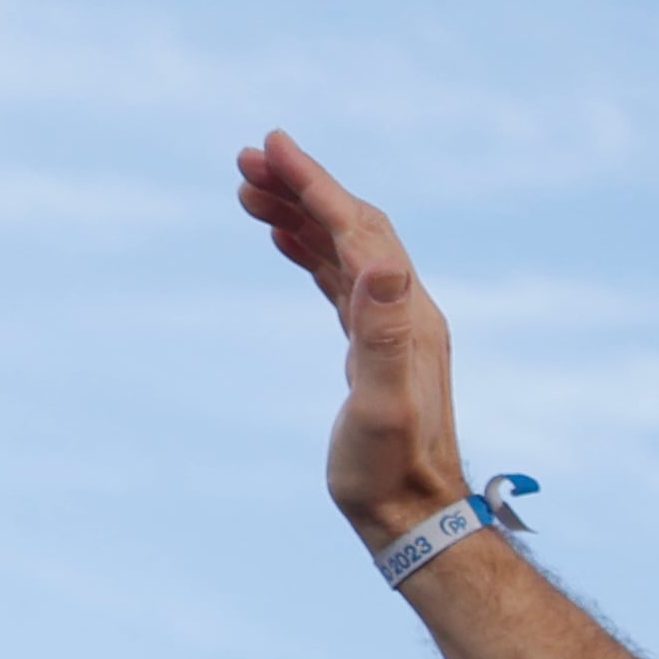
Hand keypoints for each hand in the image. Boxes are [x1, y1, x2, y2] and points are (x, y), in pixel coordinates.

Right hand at [238, 130, 472, 549]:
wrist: (413, 514)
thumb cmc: (390, 469)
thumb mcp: (382, 404)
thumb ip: (386, 336)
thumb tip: (388, 266)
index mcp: (407, 314)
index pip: (358, 229)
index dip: (315, 184)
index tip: (272, 144)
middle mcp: (406, 311)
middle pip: (353, 228)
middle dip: (303, 187)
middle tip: (246, 158)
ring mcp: (393, 327)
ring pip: (345, 250)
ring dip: (300, 214)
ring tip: (250, 188)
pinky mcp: (374, 347)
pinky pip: (341, 281)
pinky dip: (311, 250)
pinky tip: (284, 240)